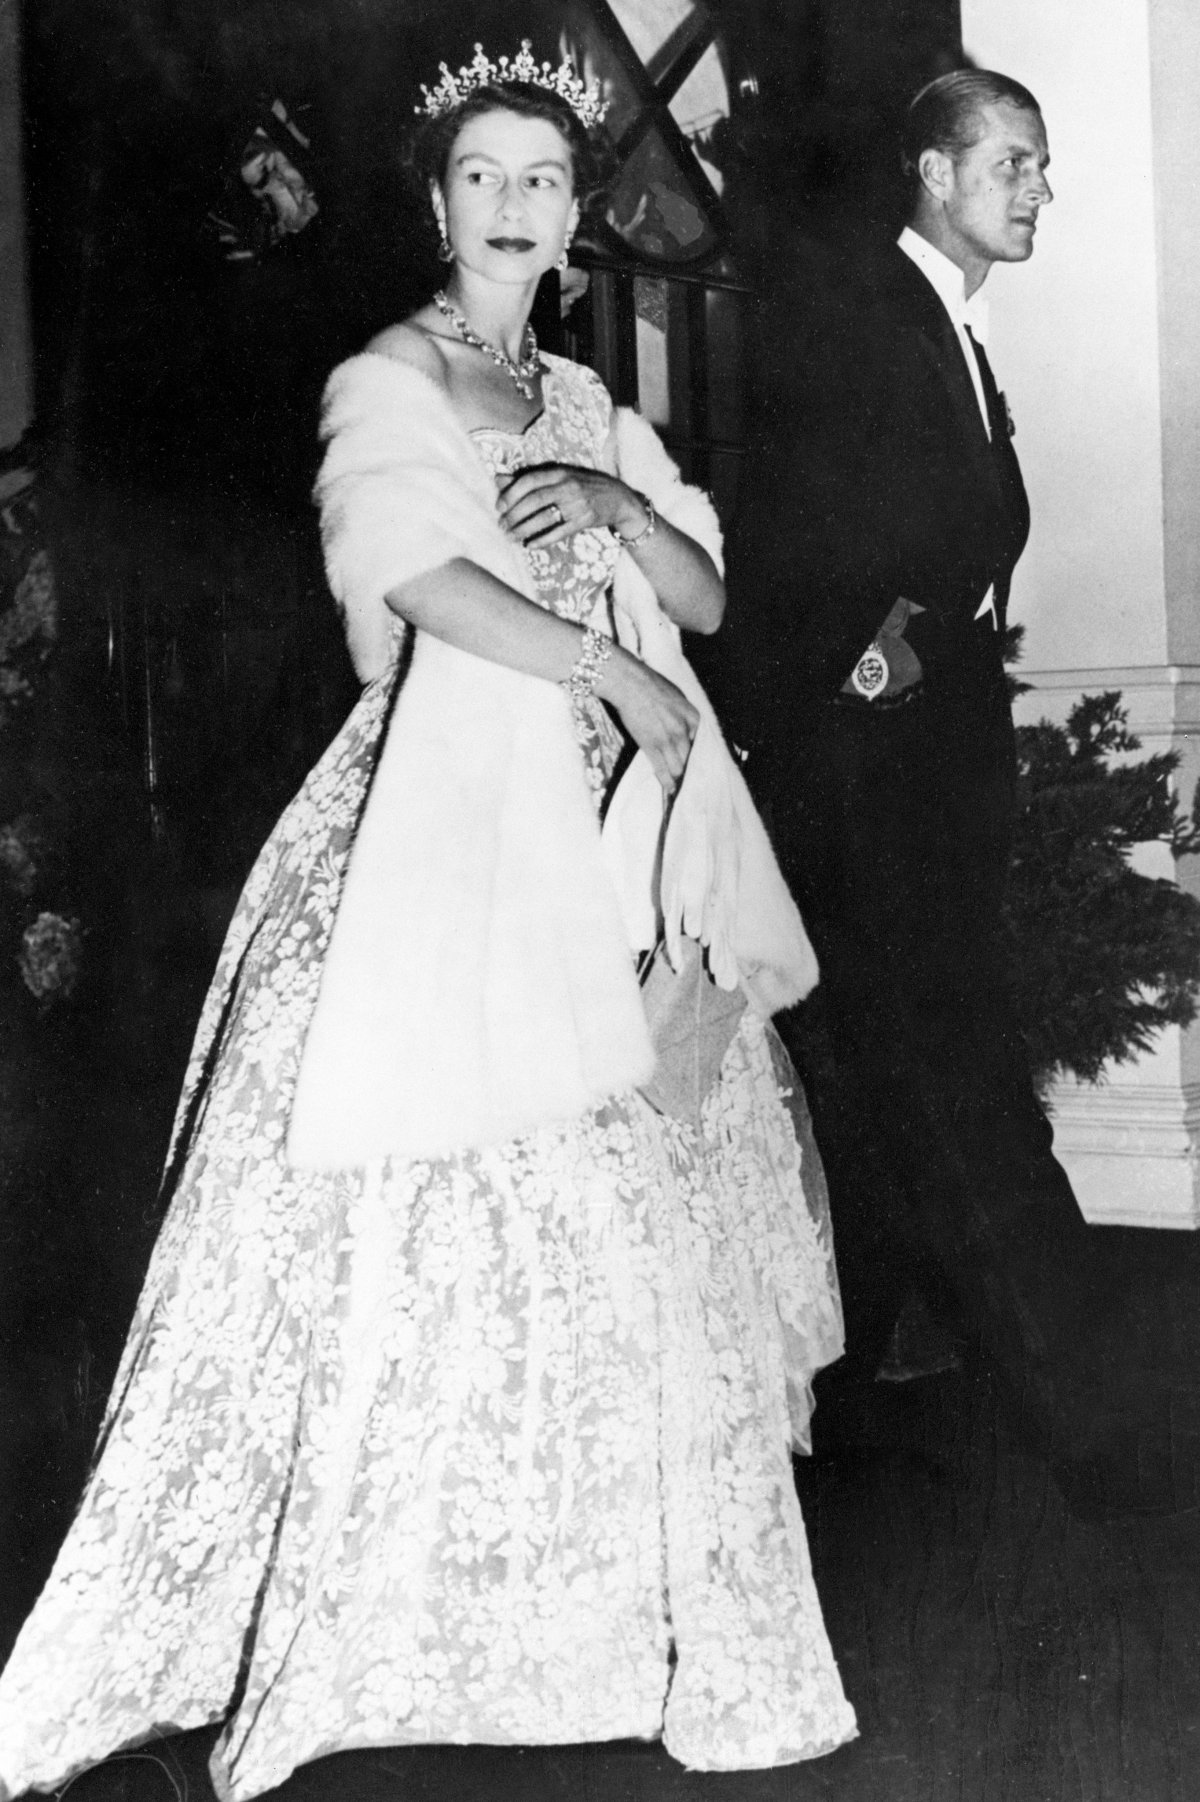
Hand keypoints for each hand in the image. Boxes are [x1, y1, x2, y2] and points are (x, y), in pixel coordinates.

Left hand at [497, 465, 647, 548]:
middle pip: (535, 500)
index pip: (530, 480)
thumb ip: (529, 479)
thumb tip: (498, 479)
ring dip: (525, 529)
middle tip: (502, 525)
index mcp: (560, 472)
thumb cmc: (583, 486)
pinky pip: (560, 532)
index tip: (500, 506)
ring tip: (511, 537)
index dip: (512, 493)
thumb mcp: (559, 477)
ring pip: (545, 518)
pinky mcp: (584, 520)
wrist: (619, 498)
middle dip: (515, 515)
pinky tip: (530, 545)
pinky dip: (543, 540)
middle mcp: (568, 486)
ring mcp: (577, 504)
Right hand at [599, 649, 698, 794]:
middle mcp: (684, 730)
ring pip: (679, 767)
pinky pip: (662, 769)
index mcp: (693, 717)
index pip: (703, 744)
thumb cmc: (651, 685)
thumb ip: (685, 716)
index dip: (699, 757)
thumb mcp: (677, 698)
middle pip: (692, 758)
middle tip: (691, 781)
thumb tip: (687, 731)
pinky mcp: (651, 746)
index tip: (698, 766)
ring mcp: (668, 739)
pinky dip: (667, 781)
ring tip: (680, 788)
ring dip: (679, 778)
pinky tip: (670, 789)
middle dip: (692, 770)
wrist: (629, 683)